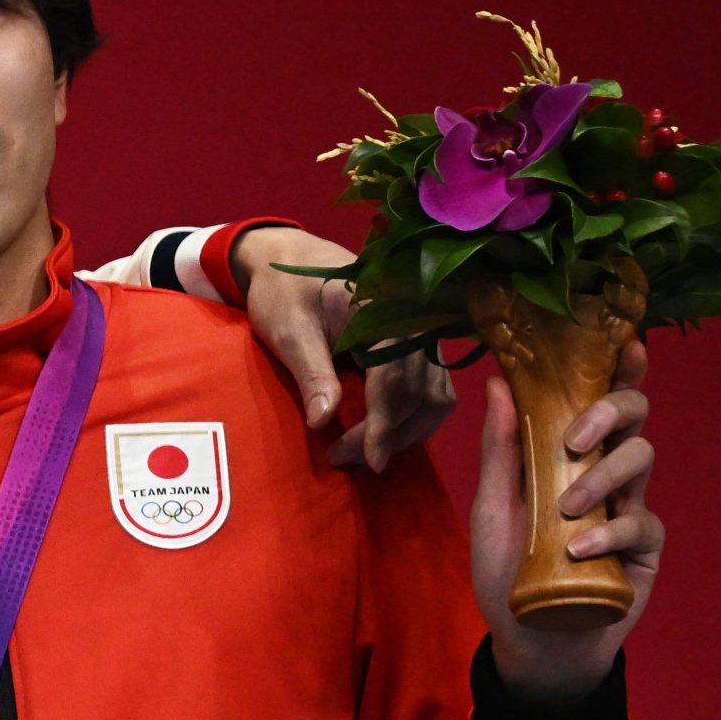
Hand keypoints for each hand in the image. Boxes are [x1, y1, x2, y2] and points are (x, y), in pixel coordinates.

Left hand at [233, 226, 452, 471]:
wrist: (292, 259)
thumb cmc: (285, 291)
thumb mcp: (288, 329)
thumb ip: (310, 372)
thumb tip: (323, 421)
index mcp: (386, 311)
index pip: (396, 378)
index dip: (385, 424)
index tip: (370, 461)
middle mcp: (415, 323)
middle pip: (420, 392)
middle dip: (389, 434)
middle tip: (343, 459)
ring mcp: (422, 335)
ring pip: (435, 396)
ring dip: (406, 432)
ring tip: (364, 456)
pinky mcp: (418, 347)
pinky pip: (433, 389)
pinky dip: (415, 418)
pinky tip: (386, 436)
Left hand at [474, 337, 660, 701]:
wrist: (529, 639)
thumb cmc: (507, 570)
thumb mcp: (491, 507)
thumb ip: (499, 449)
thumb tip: (496, 382)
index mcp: (569, 454)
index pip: (601, 400)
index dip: (620, 368)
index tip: (627, 341)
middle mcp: (605, 472)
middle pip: (634, 417)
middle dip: (610, 412)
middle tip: (576, 438)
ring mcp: (629, 506)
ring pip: (642, 459)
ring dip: (602, 477)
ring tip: (566, 509)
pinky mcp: (645, 548)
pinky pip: (643, 523)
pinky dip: (611, 532)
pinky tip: (582, 550)